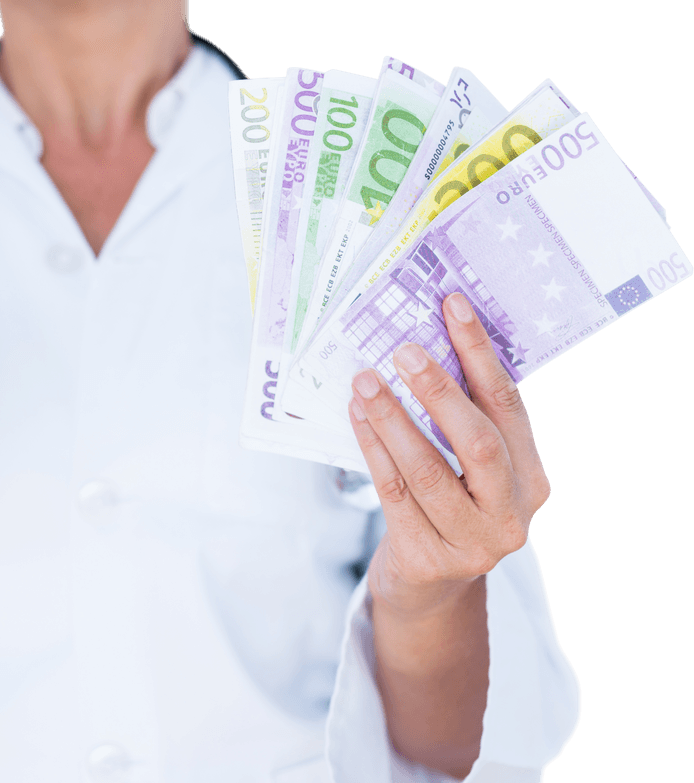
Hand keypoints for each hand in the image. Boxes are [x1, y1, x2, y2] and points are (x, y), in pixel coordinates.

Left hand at [348, 291, 550, 617]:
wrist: (429, 584)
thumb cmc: (449, 504)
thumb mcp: (469, 467)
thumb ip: (461, 418)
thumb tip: (425, 339)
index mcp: (532, 479)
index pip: (508, 405)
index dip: (479, 353)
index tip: (452, 306)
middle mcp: (513, 514)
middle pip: (476, 442)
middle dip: (437, 390)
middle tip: (402, 350)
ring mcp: (473, 543)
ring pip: (427, 470)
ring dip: (392, 419)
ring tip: (364, 381)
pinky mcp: (430, 560)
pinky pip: (395, 494)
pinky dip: (373, 451)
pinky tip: (357, 418)